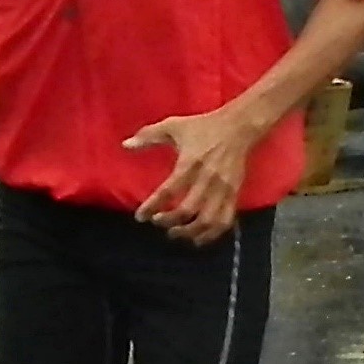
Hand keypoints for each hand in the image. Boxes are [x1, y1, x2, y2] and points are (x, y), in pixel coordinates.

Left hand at [126, 102, 265, 244]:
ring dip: (191, 231)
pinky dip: (212, 233)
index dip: (152, 206)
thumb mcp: (173, 126)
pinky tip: (199, 237)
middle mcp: (207, 180)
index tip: (140, 217)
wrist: (239, 127)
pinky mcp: (235, 194)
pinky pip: (225, 220)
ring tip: (177, 233)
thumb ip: (148, 136)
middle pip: (188, 210)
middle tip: (158, 223)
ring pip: (208, 220)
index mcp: (190, 163)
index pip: (169, 191)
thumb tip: (124, 146)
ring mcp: (223, 189)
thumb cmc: (202, 127)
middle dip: (170, 221)